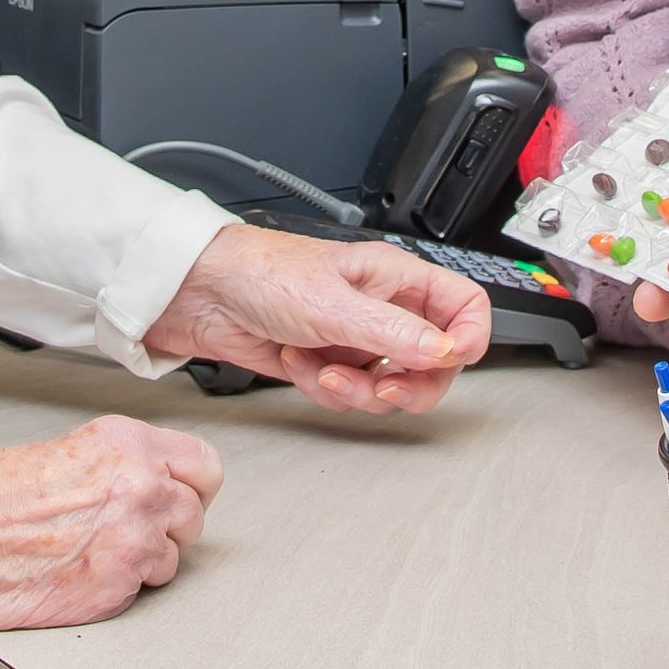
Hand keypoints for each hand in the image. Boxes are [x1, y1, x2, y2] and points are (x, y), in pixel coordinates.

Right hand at [0, 415, 225, 640]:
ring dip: (144, 560)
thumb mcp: (69, 452)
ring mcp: (137, 537)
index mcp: (128, 443)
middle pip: (194, 513)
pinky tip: (84, 574)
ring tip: (96, 554)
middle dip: (169, 526)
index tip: (181, 496)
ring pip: (174, 556)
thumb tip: (148, 482)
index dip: (192, 486)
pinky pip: (145, 589)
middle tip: (129, 532)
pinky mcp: (121, 584)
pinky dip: (121, 588)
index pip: (204, 465)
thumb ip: (120, 466)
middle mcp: (142, 485)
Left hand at [139, 224, 489, 413]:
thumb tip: (443, 352)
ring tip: (323, 371)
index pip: (464, 305)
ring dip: (356, 391)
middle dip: (409, 384)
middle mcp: (382, 308)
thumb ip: (394, 332)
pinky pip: (348, 396)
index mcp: (396, 277)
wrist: (199, 295)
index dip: (469, 337)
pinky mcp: (326, 365)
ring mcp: (355, 339)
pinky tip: (298, 363)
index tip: (450, 361)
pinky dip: (323, 390)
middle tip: (383, 388)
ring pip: (390, 387)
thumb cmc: (259, 272)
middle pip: (434, 361)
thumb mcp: (333, 303)